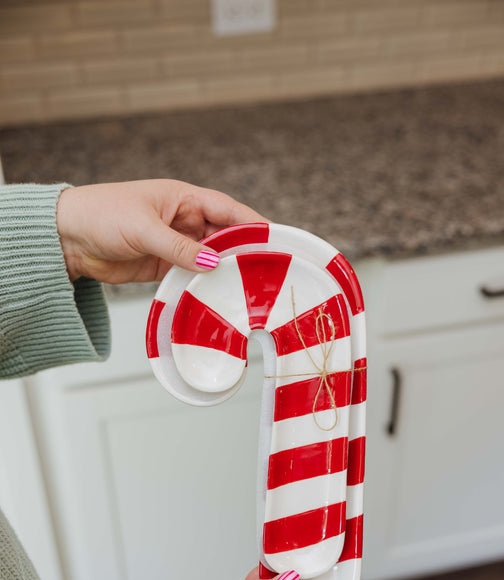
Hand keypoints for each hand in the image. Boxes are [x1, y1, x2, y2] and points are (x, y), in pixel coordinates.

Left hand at [56, 179, 266, 283]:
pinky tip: (218, 296)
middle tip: (267, 270)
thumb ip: (179, 247)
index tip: (275, 237)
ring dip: (224, 271)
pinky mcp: (164, 266)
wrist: (67, 237)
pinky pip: (192, 275)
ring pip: (210, 258)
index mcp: (182, 198)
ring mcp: (175, 244)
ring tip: (248, 288)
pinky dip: (204, 285)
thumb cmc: (101, 214)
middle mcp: (183, 220)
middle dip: (243, 251)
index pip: (227, 209)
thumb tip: (213, 261)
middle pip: (224, 236)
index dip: (252, 223)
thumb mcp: (144, 229)